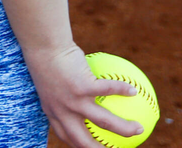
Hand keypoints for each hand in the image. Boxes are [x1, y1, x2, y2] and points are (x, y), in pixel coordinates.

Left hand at [23, 44, 143, 147]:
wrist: (42, 45)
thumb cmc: (46, 58)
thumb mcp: (49, 80)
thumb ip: (63, 91)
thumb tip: (81, 92)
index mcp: (53, 112)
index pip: (66, 137)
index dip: (79, 146)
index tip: (92, 147)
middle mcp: (62, 111)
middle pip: (84, 141)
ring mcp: (73, 101)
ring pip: (103, 121)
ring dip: (123, 128)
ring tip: (139, 128)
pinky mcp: (82, 86)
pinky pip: (108, 89)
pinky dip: (122, 89)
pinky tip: (134, 90)